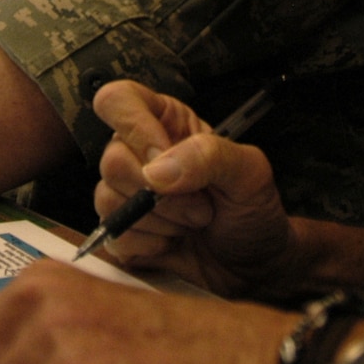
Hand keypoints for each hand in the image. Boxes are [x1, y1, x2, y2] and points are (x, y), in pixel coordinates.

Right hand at [92, 80, 299, 296]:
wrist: (254, 262)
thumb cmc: (252, 209)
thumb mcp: (249, 171)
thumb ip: (209, 155)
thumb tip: (156, 169)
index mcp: (165, 122)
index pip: (119, 100)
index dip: (133, 126)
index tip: (162, 157)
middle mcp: (137, 153)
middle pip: (111, 160)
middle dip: (160, 194)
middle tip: (200, 205)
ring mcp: (125, 193)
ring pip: (108, 200)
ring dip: (161, 221)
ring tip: (192, 222)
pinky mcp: (122, 231)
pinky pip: (114, 237)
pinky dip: (150, 245)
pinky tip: (174, 241)